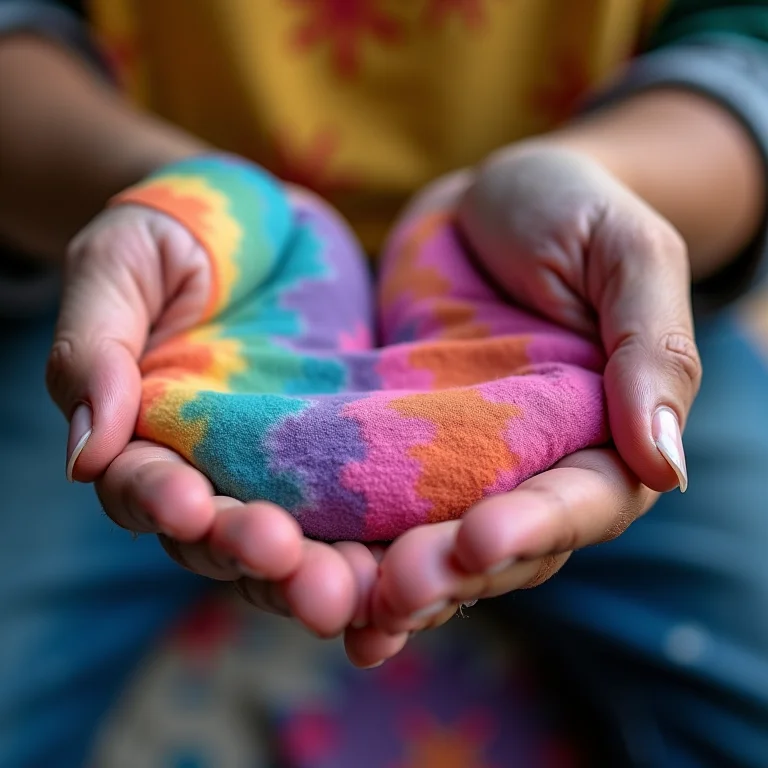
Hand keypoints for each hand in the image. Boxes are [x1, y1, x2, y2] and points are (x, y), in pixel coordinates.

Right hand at [45, 200, 406, 658]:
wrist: (270, 218)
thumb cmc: (178, 230)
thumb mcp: (120, 264)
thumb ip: (96, 346)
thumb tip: (85, 453)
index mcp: (148, 434)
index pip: (143, 487)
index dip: (160, 502)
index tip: (187, 506)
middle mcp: (216, 466)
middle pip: (222, 538)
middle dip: (250, 556)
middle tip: (284, 564)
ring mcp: (287, 465)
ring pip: (295, 542)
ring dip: (315, 573)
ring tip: (345, 591)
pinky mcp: (349, 452)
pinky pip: (362, 509)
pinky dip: (377, 548)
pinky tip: (398, 570)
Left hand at [359, 144, 700, 642]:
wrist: (482, 205)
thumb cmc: (569, 213)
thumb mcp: (625, 255)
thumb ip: (651, 348)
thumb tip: (667, 467)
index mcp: (603, 438)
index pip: (581, 504)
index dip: (534, 528)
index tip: (481, 540)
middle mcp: (530, 470)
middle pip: (497, 550)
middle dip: (447, 576)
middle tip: (393, 595)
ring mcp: (458, 466)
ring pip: (431, 548)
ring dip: (387, 587)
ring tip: (336, 609)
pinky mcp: (396, 450)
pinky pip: (371, 509)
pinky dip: (343, 548)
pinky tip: (299, 582)